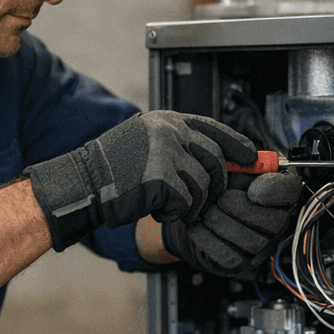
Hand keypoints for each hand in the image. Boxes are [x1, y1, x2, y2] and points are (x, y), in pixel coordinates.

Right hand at [24, 111, 255, 250]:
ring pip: (203, 186)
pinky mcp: (160, 177)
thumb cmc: (112, 170)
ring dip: (189, 204)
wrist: (83, 183)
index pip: (214, 129)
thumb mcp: (147, 144)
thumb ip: (180, 147)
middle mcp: (169, 131)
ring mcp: (165, 152)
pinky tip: (155, 210)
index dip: (236, 145)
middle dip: (213, 187)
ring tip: (165, 204)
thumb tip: (222, 161)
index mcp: (167, 121)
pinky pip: (186, 202)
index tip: (250, 157)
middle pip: (215, 161)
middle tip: (196, 201)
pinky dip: (174, 213)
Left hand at [162, 171, 302, 276]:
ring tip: (206, 211)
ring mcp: (260, 245)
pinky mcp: (240, 262)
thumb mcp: (221, 158)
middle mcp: (275, 219)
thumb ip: (235, 150)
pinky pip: (230, 256)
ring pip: (251, 241)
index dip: (272, 190)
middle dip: (238, 207)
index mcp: (277, 190)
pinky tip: (199, 225)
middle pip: (271, 221)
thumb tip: (250, 157)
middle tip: (219, 199)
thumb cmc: (211, 183)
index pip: (291, 190)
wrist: (188, 209)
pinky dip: (208, 239)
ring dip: (221, 222)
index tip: (251, 188)